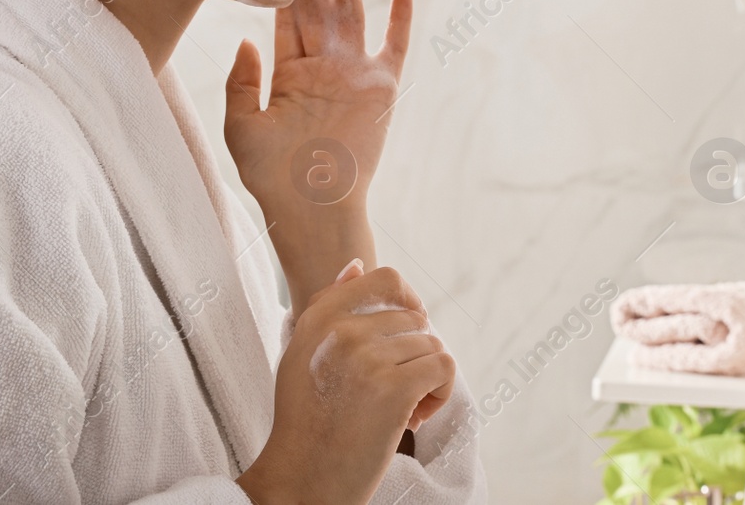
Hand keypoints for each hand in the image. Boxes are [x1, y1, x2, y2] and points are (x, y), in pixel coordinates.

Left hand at [225, 0, 412, 306]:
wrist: (315, 208)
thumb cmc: (273, 178)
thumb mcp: (240, 129)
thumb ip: (240, 84)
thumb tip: (246, 41)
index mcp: (289, 73)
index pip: (286, 16)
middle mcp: (323, 66)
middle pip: (318, 6)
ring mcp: (354, 74)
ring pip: (352, 14)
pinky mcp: (382, 87)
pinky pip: (395, 44)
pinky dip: (402, 16)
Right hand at [239, 261, 455, 504]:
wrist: (301, 479)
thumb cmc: (305, 420)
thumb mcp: (302, 354)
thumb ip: (328, 306)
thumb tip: (357, 265)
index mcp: (320, 317)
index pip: (387, 279)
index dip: (409, 302)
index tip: (407, 333)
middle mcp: (343, 330)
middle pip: (416, 318)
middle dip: (414, 355)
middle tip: (393, 393)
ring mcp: (369, 358)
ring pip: (432, 344)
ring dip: (426, 381)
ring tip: (399, 411)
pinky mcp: (394, 388)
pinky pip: (444, 367)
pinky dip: (439, 394)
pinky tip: (414, 418)